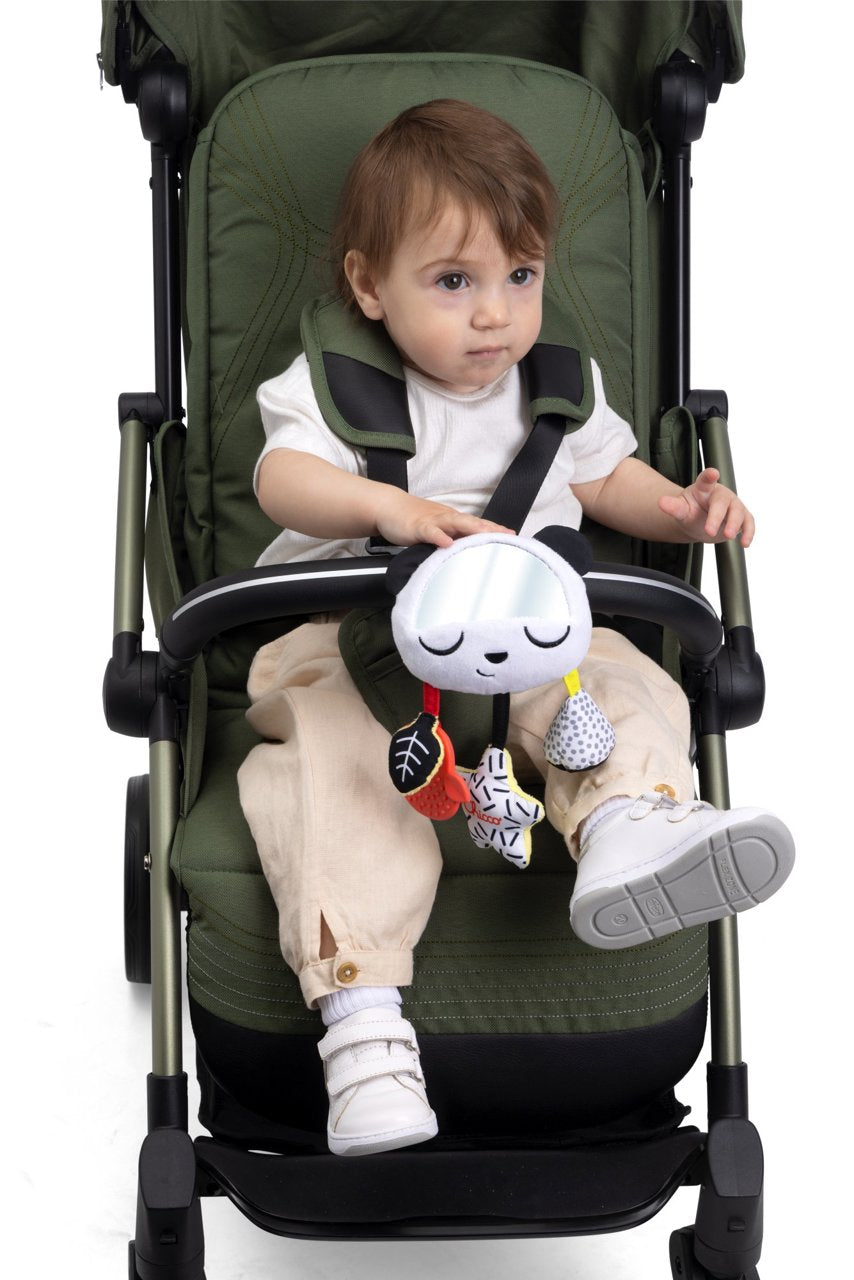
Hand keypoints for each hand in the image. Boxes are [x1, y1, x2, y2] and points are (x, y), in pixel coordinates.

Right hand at [374, 488, 513, 547]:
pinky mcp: (417, 526)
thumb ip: (451, 541)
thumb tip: (467, 557)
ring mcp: (433, 521)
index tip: (514, 538)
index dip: (495, 531)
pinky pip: (430, 531)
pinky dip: (439, 536)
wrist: (389, 507)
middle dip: (491, 530)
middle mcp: (447, 519)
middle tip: (508, 538)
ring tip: (487, 537)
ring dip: (472, 530)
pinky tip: (447, 543)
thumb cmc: (413, 521)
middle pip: (473, 523)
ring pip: (456, 524)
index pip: (478, 526)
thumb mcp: (436, 531)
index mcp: (453, 521)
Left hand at [657, 467, 754, 546]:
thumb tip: (661, 502)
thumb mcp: (680, 510)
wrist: (700, 521)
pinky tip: (744, 543)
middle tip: (709, 531)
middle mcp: (721, 494)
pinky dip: (748, 532)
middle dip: (716, 516)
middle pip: (721, 502)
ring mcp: (734, 505)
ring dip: (734, 524)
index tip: (712, 473)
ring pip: (738, 512)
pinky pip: (748, 523)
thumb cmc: (691, 511)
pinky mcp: (742, 517)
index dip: (709, 476)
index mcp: (704, 488)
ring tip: (727, 536)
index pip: (706, 480)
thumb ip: (673, 507)